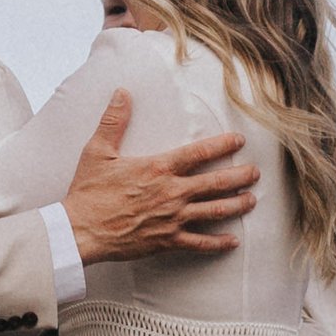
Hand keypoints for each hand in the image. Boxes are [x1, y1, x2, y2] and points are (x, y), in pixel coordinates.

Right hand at [63, 90, 257, 263]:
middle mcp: (172, 192)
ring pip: (215, 211)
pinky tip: (233, 241)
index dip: (222, 145)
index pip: (199, 153)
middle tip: (255, 173)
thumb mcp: (97, 151)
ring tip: (251, 201)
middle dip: (240, 176)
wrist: (80, 231)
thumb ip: (114, 121)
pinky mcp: (167, 240)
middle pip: (216, 183)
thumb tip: (121, 93)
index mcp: (158, 168)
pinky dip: (218, 242)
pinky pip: (200, 242)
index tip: (238, 141)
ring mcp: (172, 218)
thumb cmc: (88, 192)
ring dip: (236, 205)